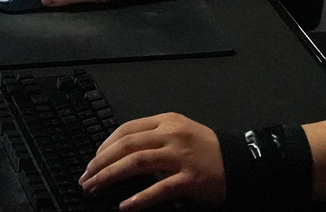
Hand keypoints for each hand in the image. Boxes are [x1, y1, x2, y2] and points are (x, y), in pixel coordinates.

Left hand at [79, 114, 225, 210]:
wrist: (240, 161)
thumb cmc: (207, 150)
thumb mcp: (180, 133)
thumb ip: (154, 138)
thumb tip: (121, 154)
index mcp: (167, 122)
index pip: (127, 129)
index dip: (104, 145)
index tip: (92, 161)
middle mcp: (172, 135)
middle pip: (127, 145)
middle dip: (101, 163)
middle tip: (86, 178)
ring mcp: (181, 156)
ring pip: (137, 162)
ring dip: (111, 176)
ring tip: (96, 188)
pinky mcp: (190, 179)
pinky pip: (159, 189)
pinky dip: (139, 198)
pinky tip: (125, 206)